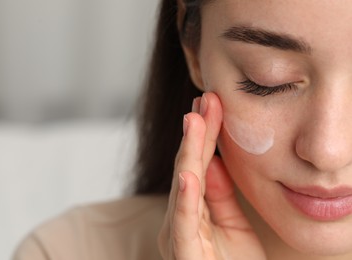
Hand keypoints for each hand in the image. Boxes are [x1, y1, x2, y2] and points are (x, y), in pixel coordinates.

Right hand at [158, 92, 265, 259]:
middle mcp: (180, 217)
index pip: (198, 164)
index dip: (204, 135)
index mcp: (192, 210)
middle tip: (205, 100)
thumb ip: (220, 193)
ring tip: (195, 121)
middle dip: (197, 133)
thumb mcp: (232, 224)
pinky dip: (186, 196)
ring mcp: (178, 233)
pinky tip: (190, 173)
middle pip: (189, 167)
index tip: (209, 105)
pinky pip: (183, 221)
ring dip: (190, 152)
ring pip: (183, 186)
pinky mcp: (182, 251)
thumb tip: (214, 160)